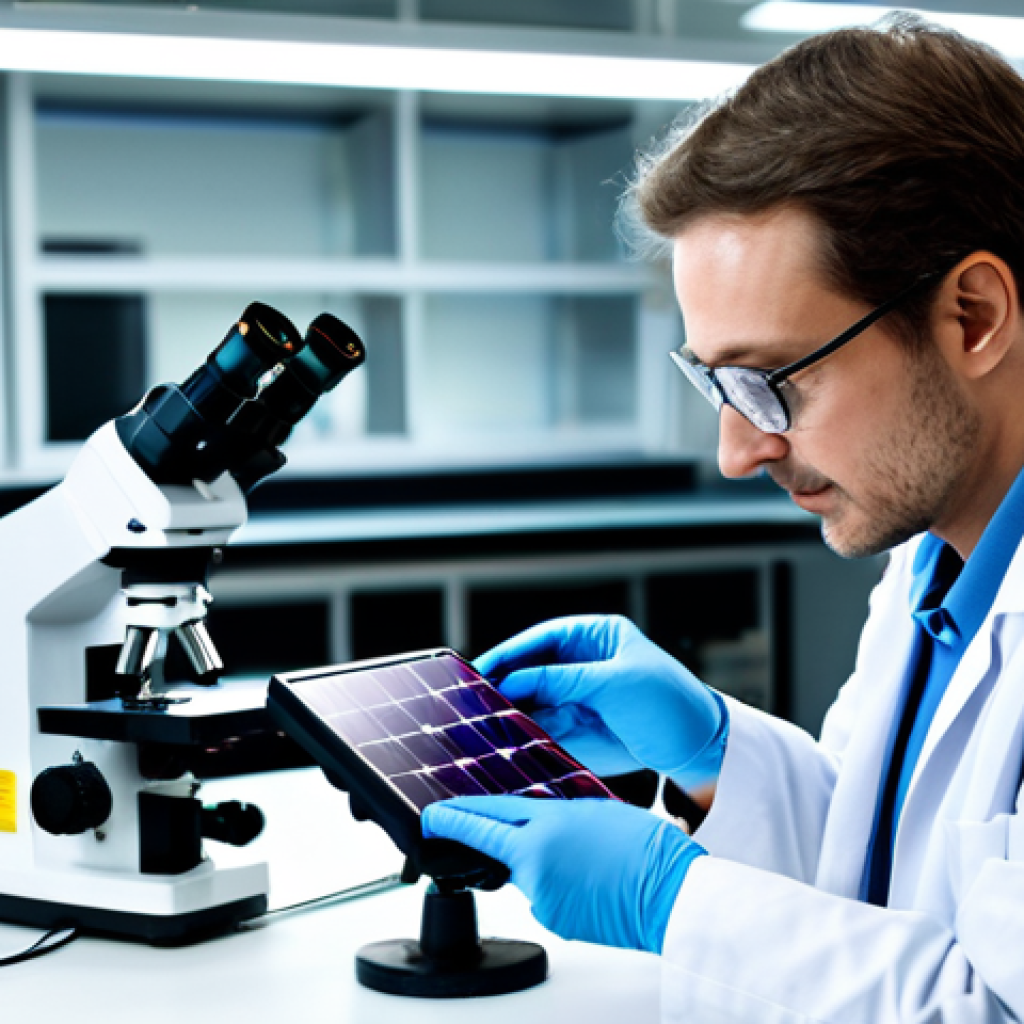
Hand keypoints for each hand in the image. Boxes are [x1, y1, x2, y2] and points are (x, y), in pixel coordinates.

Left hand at [422, 795, 703, 953]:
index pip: (487, 815)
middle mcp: (536, 860)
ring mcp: (542, 894)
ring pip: (525, 872)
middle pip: (490, 843)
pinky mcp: (553, 919)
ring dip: (541, 863)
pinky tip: (588, 883)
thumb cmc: (646, 849)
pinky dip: (557, 888)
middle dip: (461, 833)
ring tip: (586, 859)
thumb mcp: (596, 811)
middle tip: (439, 825)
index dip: (455, 815)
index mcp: (547, 825)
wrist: (672, 895)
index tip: (433, 815)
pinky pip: (544, 897)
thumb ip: (557, 816)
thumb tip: (538, 825)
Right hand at [476, 615, 727, 786]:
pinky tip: (505, 737)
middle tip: (473, 697)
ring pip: (534, 699)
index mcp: (595, 637)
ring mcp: (579, 697)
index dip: (512, 651)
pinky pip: (544, 727)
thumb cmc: (669, 702)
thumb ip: (561, 680)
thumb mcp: (615, 683)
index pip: (544, 639)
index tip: (482, 667)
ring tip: (481, 720)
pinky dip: (524, 732)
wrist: (701, 750)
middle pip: (532, 669)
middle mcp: (582, 664)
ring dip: (510, 709)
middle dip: (505, 682)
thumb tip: (513, 681)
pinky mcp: (579, 729)